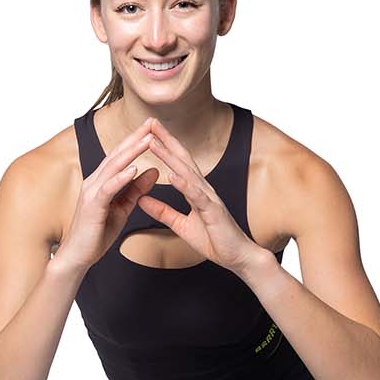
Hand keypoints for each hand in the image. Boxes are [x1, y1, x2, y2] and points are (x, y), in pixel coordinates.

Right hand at [56, 118, 161, 269]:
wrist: (77, 256)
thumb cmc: (97, 234)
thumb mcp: (123, 209)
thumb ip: (136, 190)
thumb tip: (154, 171)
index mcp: (101, 182)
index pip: (120, 156)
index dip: (135, 141)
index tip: (152, 128)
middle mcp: (94, 182)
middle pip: (117, 155)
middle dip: (134, 138)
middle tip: (151, 123)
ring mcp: (92, 193)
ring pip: (113, 167)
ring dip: (131, 152)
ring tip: (148, 140)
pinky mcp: (92, 206)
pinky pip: (108, 189)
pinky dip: (120, 177)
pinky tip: (133, 169)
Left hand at [138, 119, 270, 277]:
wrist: (238, 257)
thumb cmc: (214, 240)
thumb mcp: (181, 225)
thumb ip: (162, 211)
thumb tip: (141, 200)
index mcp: (196, 191)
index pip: (178, 163)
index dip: (164, 146)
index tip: (148, 132)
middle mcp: (203, 189)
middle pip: (182, 159)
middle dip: (166, 140)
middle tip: (150, 122)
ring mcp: (209, 198)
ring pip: (187, 172)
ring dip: (169, 156)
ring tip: (153, 142)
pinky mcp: (213, 212)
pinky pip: (197, 196)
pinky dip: (184, 185)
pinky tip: (172, 175)